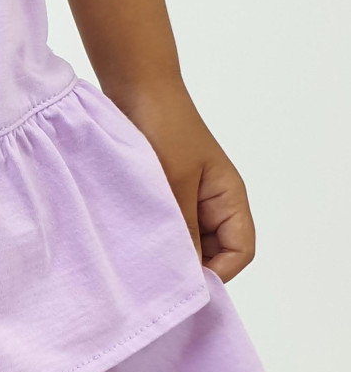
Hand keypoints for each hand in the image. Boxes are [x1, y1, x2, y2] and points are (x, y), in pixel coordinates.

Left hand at [116, 83, 254, 281]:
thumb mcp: (175, 184)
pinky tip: (131, 243)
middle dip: (190, 268)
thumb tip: (186, 279)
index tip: (185, 285)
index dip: (218, 274)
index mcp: (229, 198)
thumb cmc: (164, 126)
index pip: (240, 252)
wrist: (137, 86)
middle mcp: (212, 203)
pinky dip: (152, 239)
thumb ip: (184, 231)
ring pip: (185, 243)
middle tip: (156, 280)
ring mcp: (187, 200)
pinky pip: (164, 228)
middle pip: (213, 254)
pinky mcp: (162, 196)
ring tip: (141, 261)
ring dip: (167, 253)